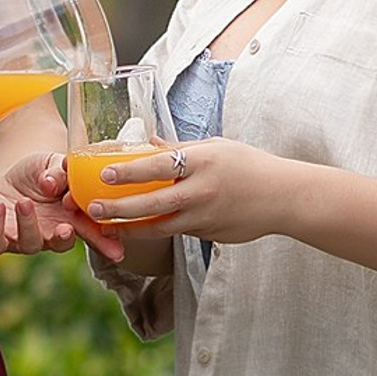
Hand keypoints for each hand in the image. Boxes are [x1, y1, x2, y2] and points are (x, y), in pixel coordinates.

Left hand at [0, 152, 122, 259]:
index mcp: (70, 218)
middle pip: (61, 244)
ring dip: (28, 225)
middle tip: (65, 229)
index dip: (104, 243)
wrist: (6, 178)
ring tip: (24, 203)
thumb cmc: (37, 173)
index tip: (116, 251)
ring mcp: (22, 239)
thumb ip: (59, 171)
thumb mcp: (51, 164)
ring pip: (29, 243)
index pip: (91, 232)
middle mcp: (49, 233)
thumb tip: (52, 182)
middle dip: (63, 239)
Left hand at [81, 136, 286, 247]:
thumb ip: (180, 148)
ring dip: (131, 228)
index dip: (129, 171)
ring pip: (160, 226)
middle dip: (119, 209)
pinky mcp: (209, 234)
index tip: (104, 173)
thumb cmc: (249, 165)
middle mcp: (202, 191)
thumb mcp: (216, 147)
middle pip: (152, 203)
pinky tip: (139, 230)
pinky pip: (178, 232)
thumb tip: (148, 141)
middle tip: (93, 209)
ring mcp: (205, 217)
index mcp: (203, 162)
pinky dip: (157, 230)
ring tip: (107, 227)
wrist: (283, 198)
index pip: (158, 165)